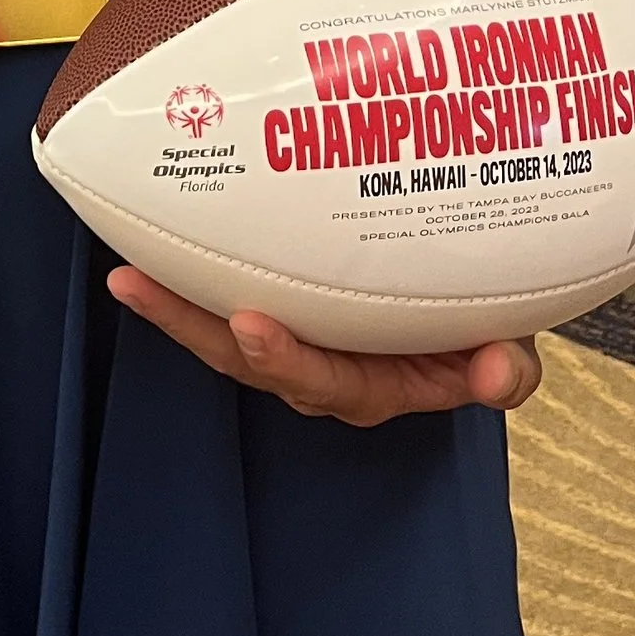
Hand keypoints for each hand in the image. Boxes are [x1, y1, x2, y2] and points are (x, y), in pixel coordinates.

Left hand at [107, 267, 542, 428]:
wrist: (474, 306)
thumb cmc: (484, 328)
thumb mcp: (507, 350)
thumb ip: (504, 370)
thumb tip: (496, 373)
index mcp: (374, 385)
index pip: (324, 379)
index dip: (287, 359)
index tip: (255, 326)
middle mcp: (324, 369)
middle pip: (251, 360)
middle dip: (197, 329)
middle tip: (148, 290)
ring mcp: (298, 339)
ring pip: (224, 332)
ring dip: (174, 306)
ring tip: (127, 276)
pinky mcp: (280, 304)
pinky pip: (224, 297)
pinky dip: (185, 282)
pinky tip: (143, 250)